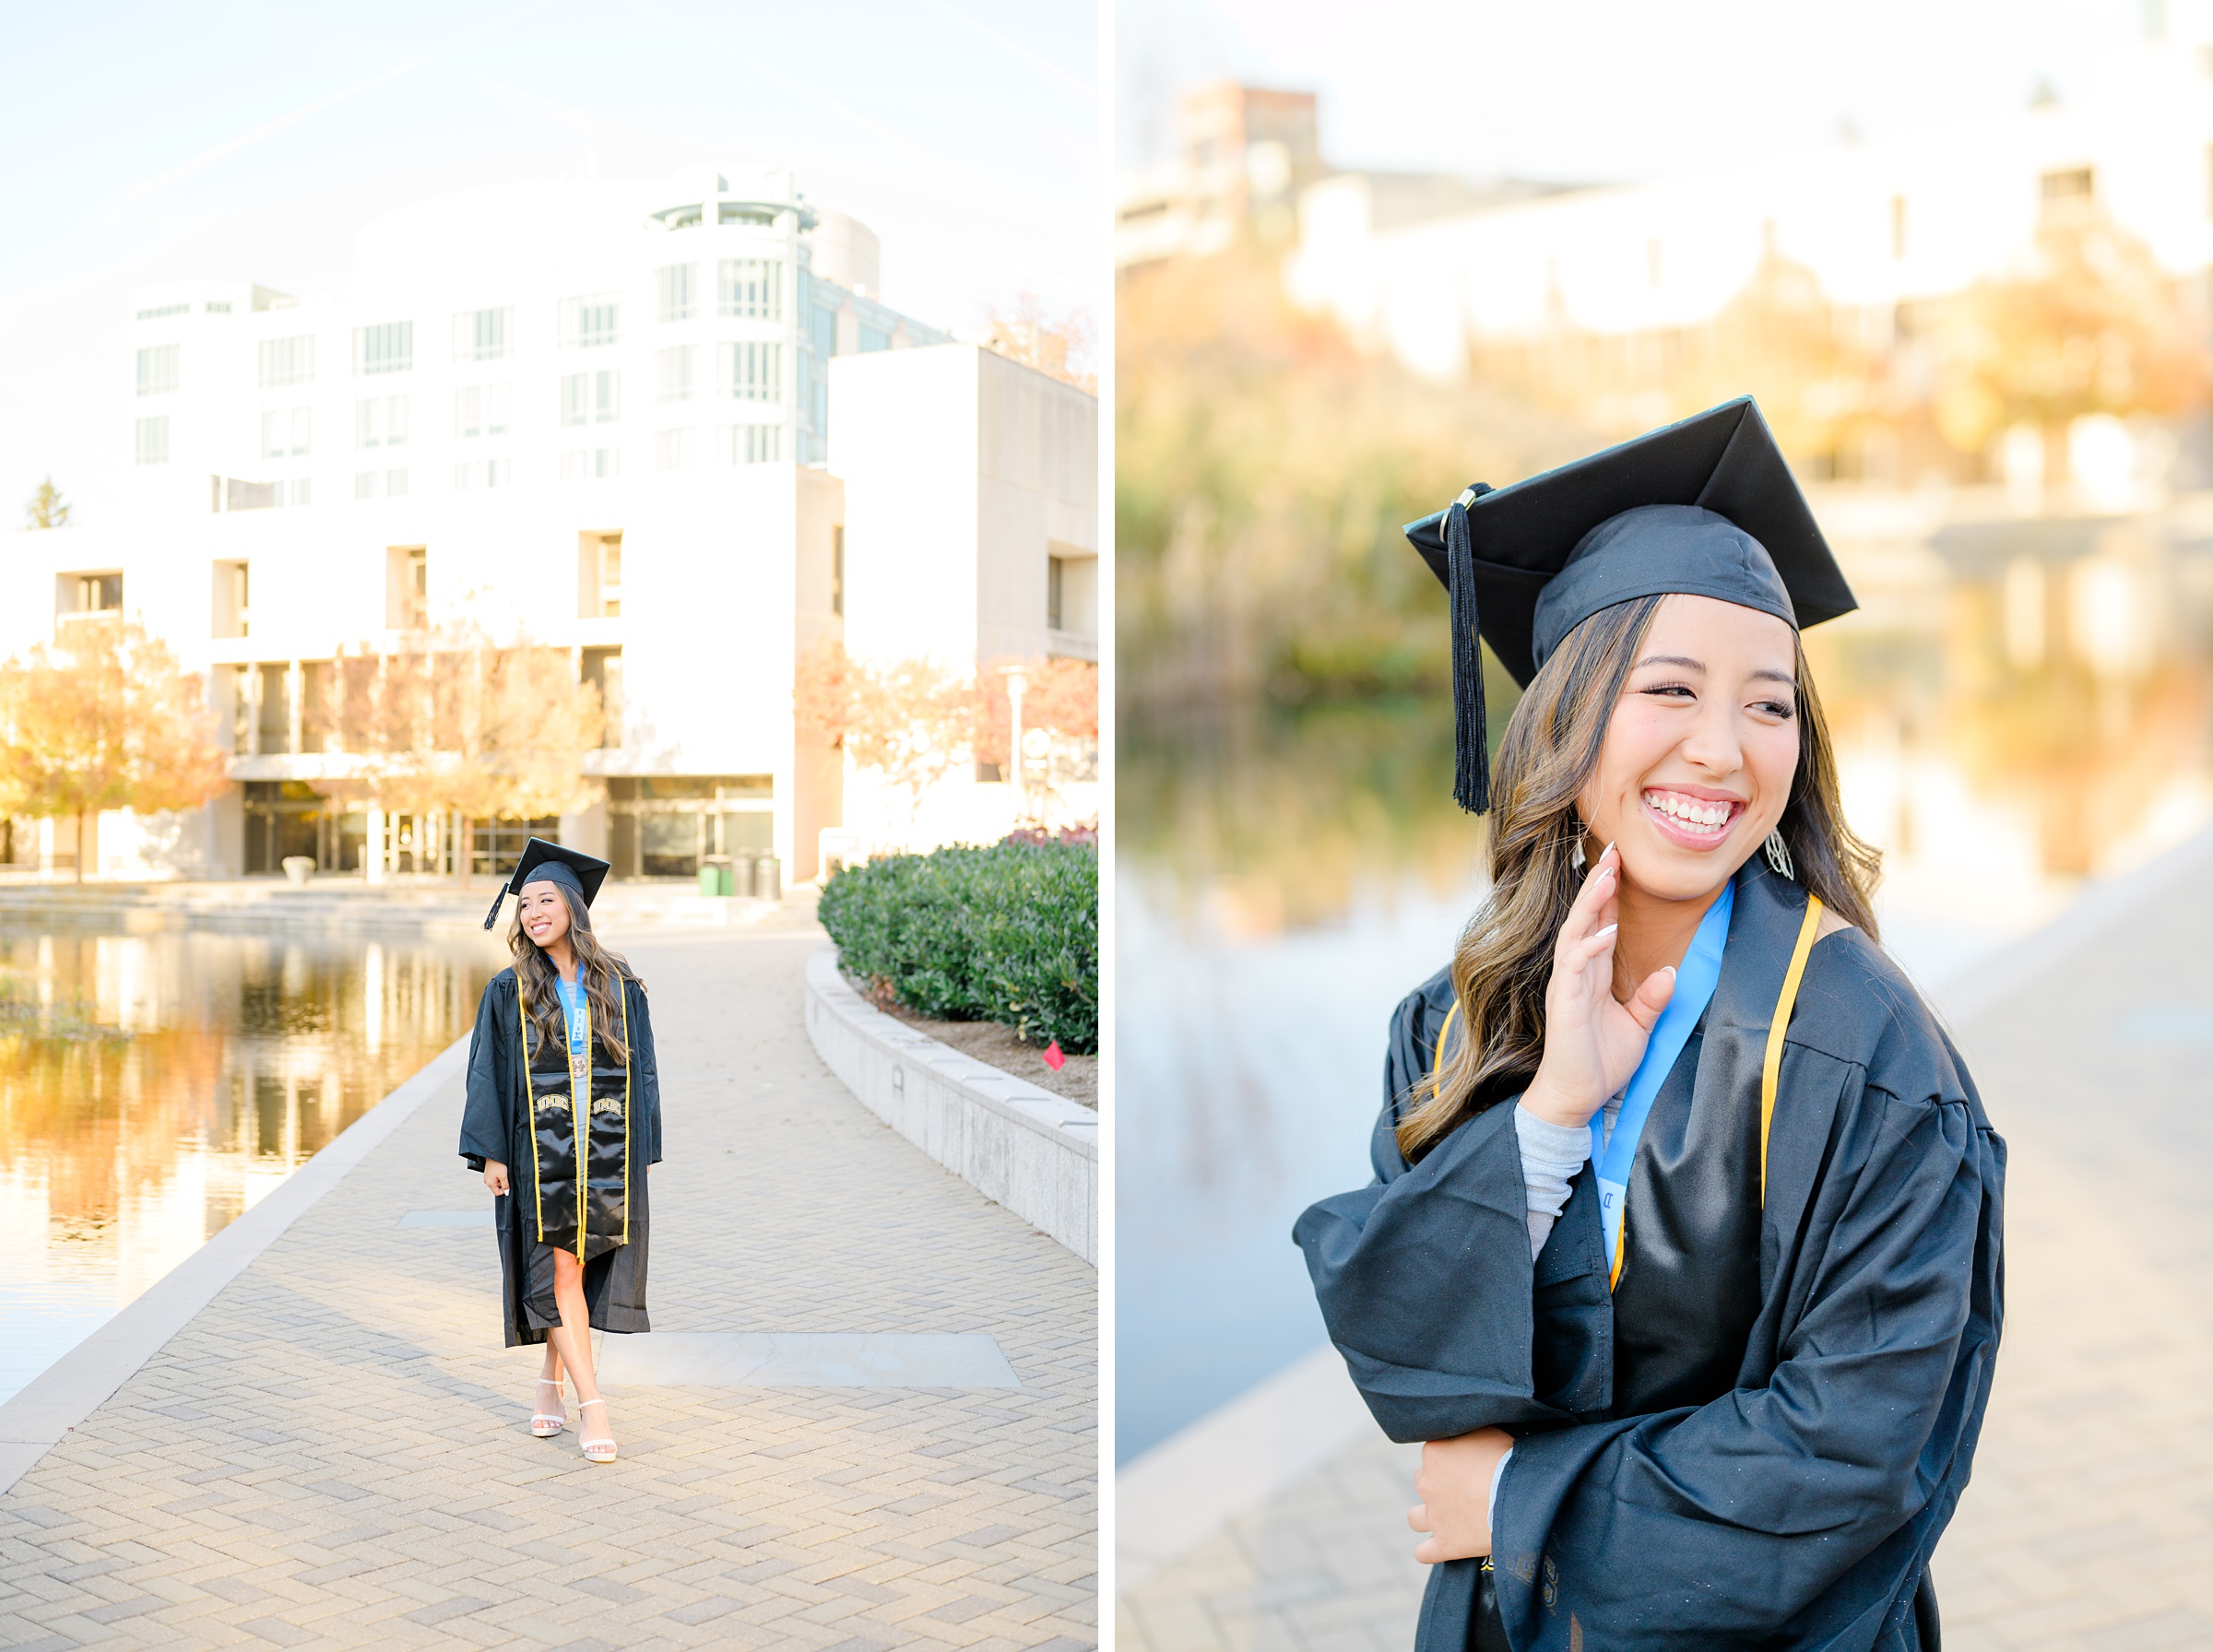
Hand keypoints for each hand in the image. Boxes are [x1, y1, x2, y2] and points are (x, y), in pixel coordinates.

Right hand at [483, 1160, 508, 1195]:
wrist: (494, 1155)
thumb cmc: (498, 1165)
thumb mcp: (504, 1176)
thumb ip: (505, 1185)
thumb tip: (506, 1193)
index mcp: (489, 1183)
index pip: (497, 1193)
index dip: (504, 1190)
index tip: (507, 1183)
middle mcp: (486, 1181)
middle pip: (497, 1187)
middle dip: (502, 1183)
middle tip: (504, 1176)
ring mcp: (487, 1177)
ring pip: (496, 1182)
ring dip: (501, 1179)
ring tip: (502, 1172)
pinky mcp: (488, 1174)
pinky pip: (494, 1178)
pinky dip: (498, 1176)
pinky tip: (499, 1171)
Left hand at [1408, 1427, 1513, 1562]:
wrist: (1520, 1499)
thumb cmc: (1509, 1461)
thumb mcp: (1489, 1431)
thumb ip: (1470, 1432)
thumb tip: (1468, 1429)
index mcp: (1434, 1452)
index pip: (1434, 1452)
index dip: (1451, 1457)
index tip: (1469, 1462)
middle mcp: (1426, 1482)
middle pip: (1422, 1480)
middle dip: (1438, 1484)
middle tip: (1463, 1488)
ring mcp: (1434, 1515)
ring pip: (1414, 1517)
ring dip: (1427, 1517)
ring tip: (1447, 1517)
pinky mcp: (1445, 1544)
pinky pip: (1423, 1553)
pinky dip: (1429, 1551)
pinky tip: (1440, 1547)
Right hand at [1520, 842, 1676, 1129]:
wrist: (1576, 1098)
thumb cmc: (1600, 1062)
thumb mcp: (1637, 1026)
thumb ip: (1651, 998)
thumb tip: (1670, 971)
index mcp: (1593, 973)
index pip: (1600, 923)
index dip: (1609, 893)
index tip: (1622, 861)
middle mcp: (1577, 972)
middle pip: (1586, 917)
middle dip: (1599, 883)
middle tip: (1614, 851)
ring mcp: (1568, 984)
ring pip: (1576, 932)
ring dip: (1590, 903)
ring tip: (1606, 875)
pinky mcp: (1565, 1001)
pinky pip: (1574, 965)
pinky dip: (1589, 947)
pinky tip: (1606, 933)